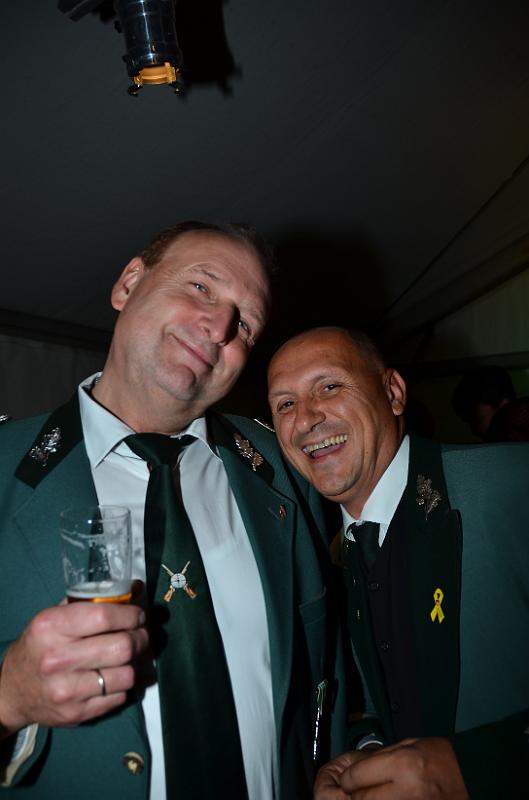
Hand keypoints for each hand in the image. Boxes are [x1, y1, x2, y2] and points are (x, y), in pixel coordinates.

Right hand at [0, 601, 148, 735]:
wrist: (12, 691)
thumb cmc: (40, 646)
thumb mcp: (55, 616)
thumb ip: (93, 601)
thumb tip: (136, 588)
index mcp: (50, 627)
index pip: (104, 616)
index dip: (130, 614)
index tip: (137, 615)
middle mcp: (56, 659)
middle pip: (122, 647)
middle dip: (140, 638)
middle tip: (139, 635)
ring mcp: (66, 690)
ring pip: (127, 675)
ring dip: (133, 664)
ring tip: (125, 658)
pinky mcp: (76, 714)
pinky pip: (119, 697)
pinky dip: (122, 686)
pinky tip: (111, 677)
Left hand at [316, 738, 468, 798]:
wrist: (473, 775)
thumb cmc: (444, 757)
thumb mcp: (409, 745)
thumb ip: (382, 757)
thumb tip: (358, 769)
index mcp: (402, 764)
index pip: (358, 777)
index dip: (347, 778)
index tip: (347, 779)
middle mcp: (406, 790)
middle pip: (362, 799)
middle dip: (355, 794)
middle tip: (356, 789)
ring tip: (377, 793)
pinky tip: (390, 798)